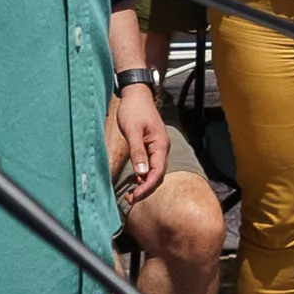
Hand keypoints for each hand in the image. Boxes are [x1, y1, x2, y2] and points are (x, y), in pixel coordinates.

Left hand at [109, 85, 168, 203]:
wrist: (136, 93)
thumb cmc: (134, 109)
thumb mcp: (132, 131)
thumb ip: (137, 152)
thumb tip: (142, 174)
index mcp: (160, 145)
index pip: (158, 172)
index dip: (147, 187)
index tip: (135, 196)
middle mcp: (162, 148)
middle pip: (158, 175)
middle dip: (145, 189)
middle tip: (131, 200)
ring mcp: (158, 147)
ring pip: (154, 171)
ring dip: (144, 184)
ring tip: (131, 195)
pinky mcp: (151, 146)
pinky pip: (150, 165)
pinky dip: (143, 175)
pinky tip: (134, 181)